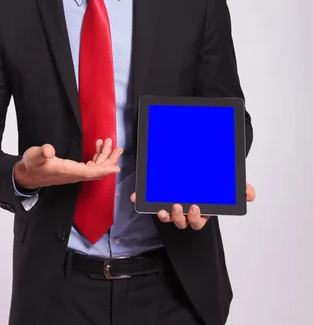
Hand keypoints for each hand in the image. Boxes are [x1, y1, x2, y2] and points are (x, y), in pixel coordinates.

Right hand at [14, 138, 121, 188]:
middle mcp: (74, 174)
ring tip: (109, 143)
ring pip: (95, 168)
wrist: (27, 175)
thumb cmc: (32, 165)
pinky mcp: (73, 170)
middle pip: (97, 171)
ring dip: (104, 157)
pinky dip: (97, 157)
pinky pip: (90, 166)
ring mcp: (74, 173)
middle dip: (109, 160)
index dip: (104, 169)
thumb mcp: (34, 156)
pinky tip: (97, 148)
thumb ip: (42, 153)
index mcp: (67, 171)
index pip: (90, 173)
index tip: (116, 167)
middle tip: (117, 148)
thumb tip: (49, 150)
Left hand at [130, 183, 255, 230]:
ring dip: (165, 214)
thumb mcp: (226, 183)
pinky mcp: (159, 199)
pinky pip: (150, 203)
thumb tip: (250, 193)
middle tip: (179, 206)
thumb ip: (239, 187)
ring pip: (168, 216)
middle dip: (180, 217)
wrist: (199, 163)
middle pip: (182, 221)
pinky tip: (136, 197)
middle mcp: (186, 210)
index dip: (197, 217)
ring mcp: (172, 205)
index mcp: (202, 209)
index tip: (196, 208)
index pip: (200, 220)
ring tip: (165, 208)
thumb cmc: (212, 180)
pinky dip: (142, 201)